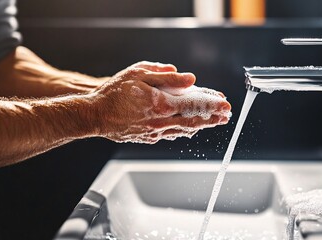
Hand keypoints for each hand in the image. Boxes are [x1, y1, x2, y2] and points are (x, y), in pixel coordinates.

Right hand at [93, 62, 230, 143]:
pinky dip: (186, 131)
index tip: (226, 104)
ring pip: (185, 130)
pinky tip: (192, 128)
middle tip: (226, 116)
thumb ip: (166, 77)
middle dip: (213, 118)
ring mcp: (156, 132)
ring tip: (215, 121)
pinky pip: (173, 134)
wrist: (95, 115)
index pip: (194, 104)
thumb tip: (189, 78)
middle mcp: (161, 121)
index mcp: (161, 104)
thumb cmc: (114, 93)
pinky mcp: (150, 137)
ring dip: (203, 126)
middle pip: (194, 121)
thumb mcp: (139, 74)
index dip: (212, 104)